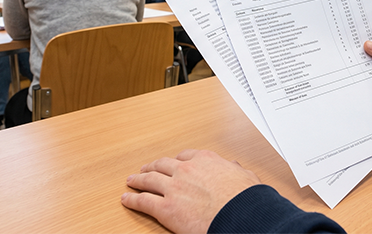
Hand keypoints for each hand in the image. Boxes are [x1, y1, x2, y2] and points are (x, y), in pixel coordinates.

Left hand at [122, 149, 260, 233]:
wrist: (239, 214)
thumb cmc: (245, 198)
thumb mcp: (245, 177)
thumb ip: (236, 170)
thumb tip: (235, 166)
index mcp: (206, 160)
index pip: (186, 156)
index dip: (177, 160)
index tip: (174, 162)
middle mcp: (186, 170)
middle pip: (163, 164)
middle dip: (154, 166)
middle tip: (147, 169)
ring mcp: (174, 187)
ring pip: (149, 180)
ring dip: (138, 179)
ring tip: (132, 181)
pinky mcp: (165, 207)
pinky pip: (144, 202)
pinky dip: (132, 200)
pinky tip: (126, 199)